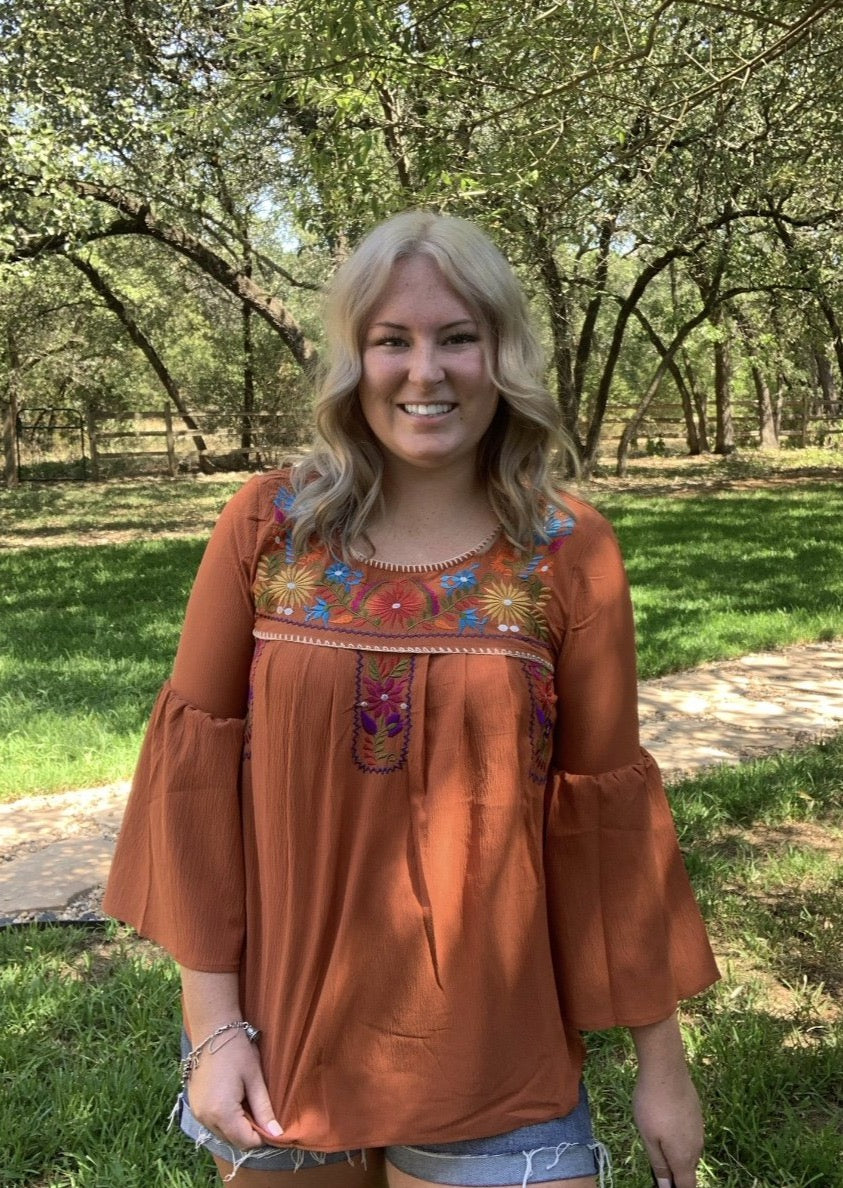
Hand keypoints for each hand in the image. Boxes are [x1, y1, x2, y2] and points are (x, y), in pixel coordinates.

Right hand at [187, 1030, 283, 1149]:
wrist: (212, 1030)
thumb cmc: (237, 1051)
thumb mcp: (255, 1079)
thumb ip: (265, 1109)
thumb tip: (277, 1134)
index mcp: (222, 1113)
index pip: (245, 1142)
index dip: (262, 1136)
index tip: (272, 1123)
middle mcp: (205, 1118)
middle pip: (232, 1140)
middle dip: (249, 1133)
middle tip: (261, 1112)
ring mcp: (197, 1112)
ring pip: (221, 1133)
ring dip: (236, 1127)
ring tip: (247, 1103)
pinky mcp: (194, 1105)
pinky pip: (212, 1123)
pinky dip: (224, 1120)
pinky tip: (234, 1101)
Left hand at [633, 1061, 702, 1187]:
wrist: (666, 1069)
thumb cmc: (652, 1104)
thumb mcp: (648, 1138)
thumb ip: (659, 1164)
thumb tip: (667, 1186)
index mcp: (684, 1157)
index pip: (687, 1186)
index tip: (667, 1185)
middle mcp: (697, 1146)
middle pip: (687, 1170)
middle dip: (675, 1172)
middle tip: (655, 1162)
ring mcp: (699, 1129)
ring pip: (688, 1151)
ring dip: (676, 1153)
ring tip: (656, 1136)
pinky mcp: (697, 1115)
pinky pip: (689, 1135)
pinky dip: (679, 1137)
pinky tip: (664, 1122)